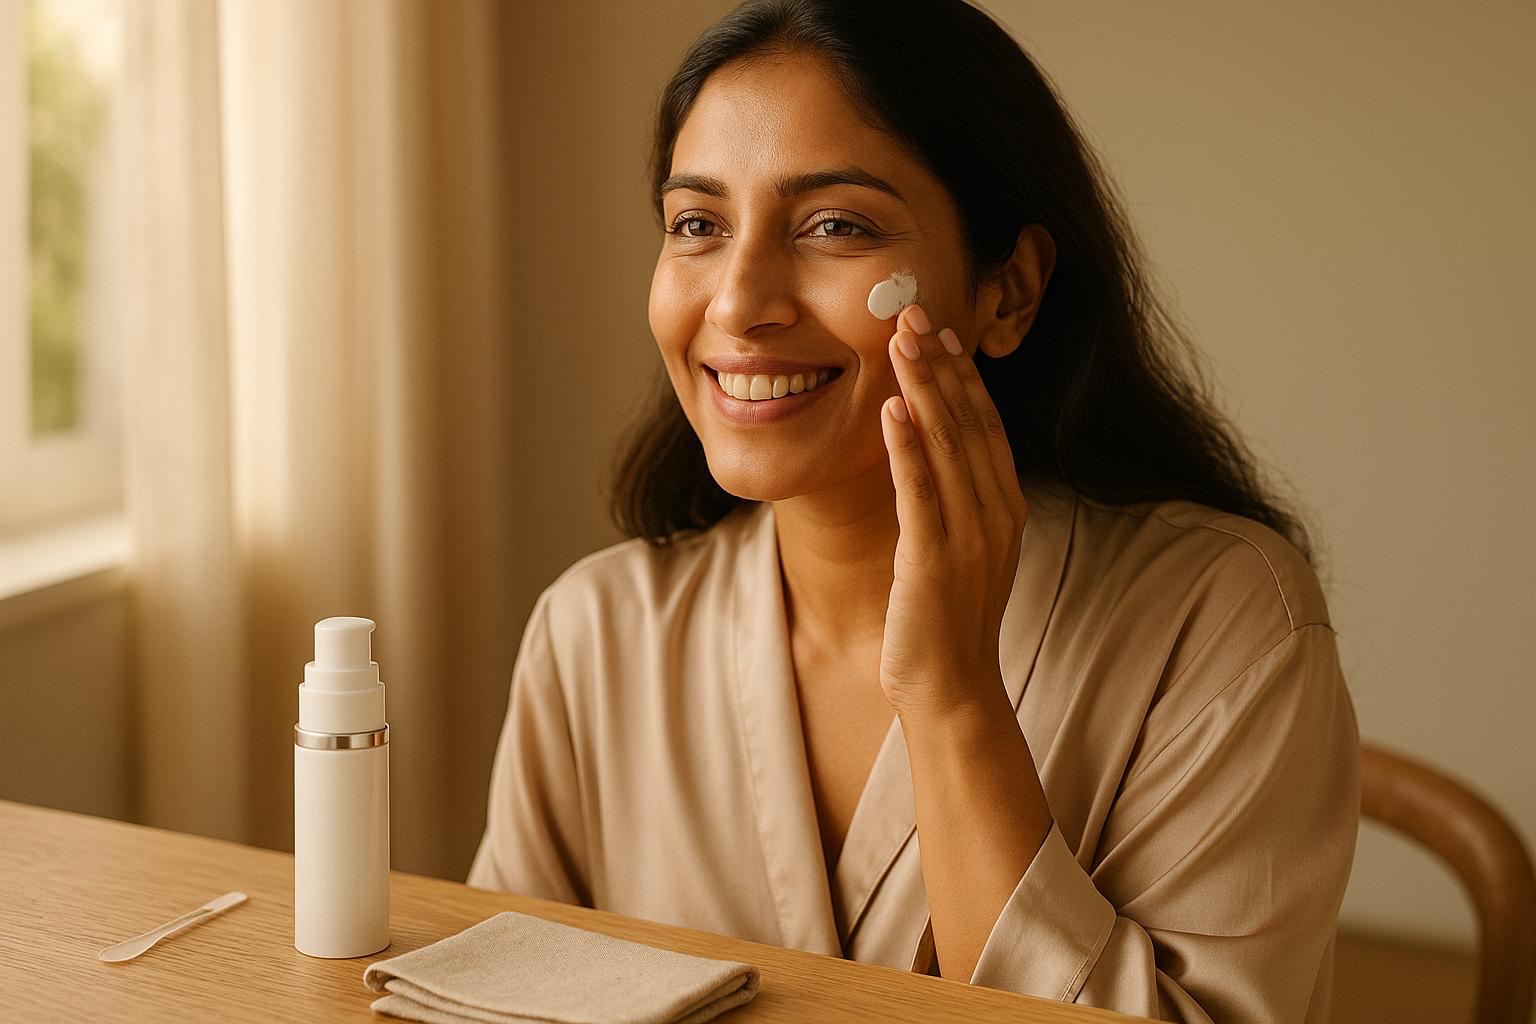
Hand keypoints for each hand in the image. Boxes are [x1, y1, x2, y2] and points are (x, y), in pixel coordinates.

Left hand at [878, 304, 1028, 717]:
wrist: (952, 691)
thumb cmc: (946, 622)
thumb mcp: (956, 549)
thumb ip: (949, 500)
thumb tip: (923, 450)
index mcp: (1004, 508)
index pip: (985, 425)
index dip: (963, 374)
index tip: (939, 330)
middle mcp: (996, 515)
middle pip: (970, 422)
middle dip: (941, 363)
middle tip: (913, 310)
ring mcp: (970, 537)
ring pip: (948, 445)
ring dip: (924, 388)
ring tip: (901, 340)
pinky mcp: (934, 561)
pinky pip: (921, 492)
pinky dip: (907, 446)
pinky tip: (891, 407)